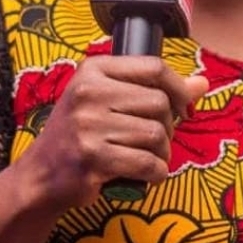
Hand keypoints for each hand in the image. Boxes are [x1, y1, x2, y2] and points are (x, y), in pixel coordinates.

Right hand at [17, 54, 208, 210]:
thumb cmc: (80, 133)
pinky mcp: (93, 158)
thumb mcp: (109, 100)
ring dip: (162, 153)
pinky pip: (147, 163)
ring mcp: (89, 125)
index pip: (154, 67)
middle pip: (159, 103)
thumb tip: (201, 84)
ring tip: (147, 157)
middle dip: (168, 126)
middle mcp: (89, 92)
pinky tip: (146, 175)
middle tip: (155, 140)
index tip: (183, 108)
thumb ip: (153, 89)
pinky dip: (156, 173)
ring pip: (156, 134)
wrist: (40, 174)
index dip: (178, 89)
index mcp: (93, 70)